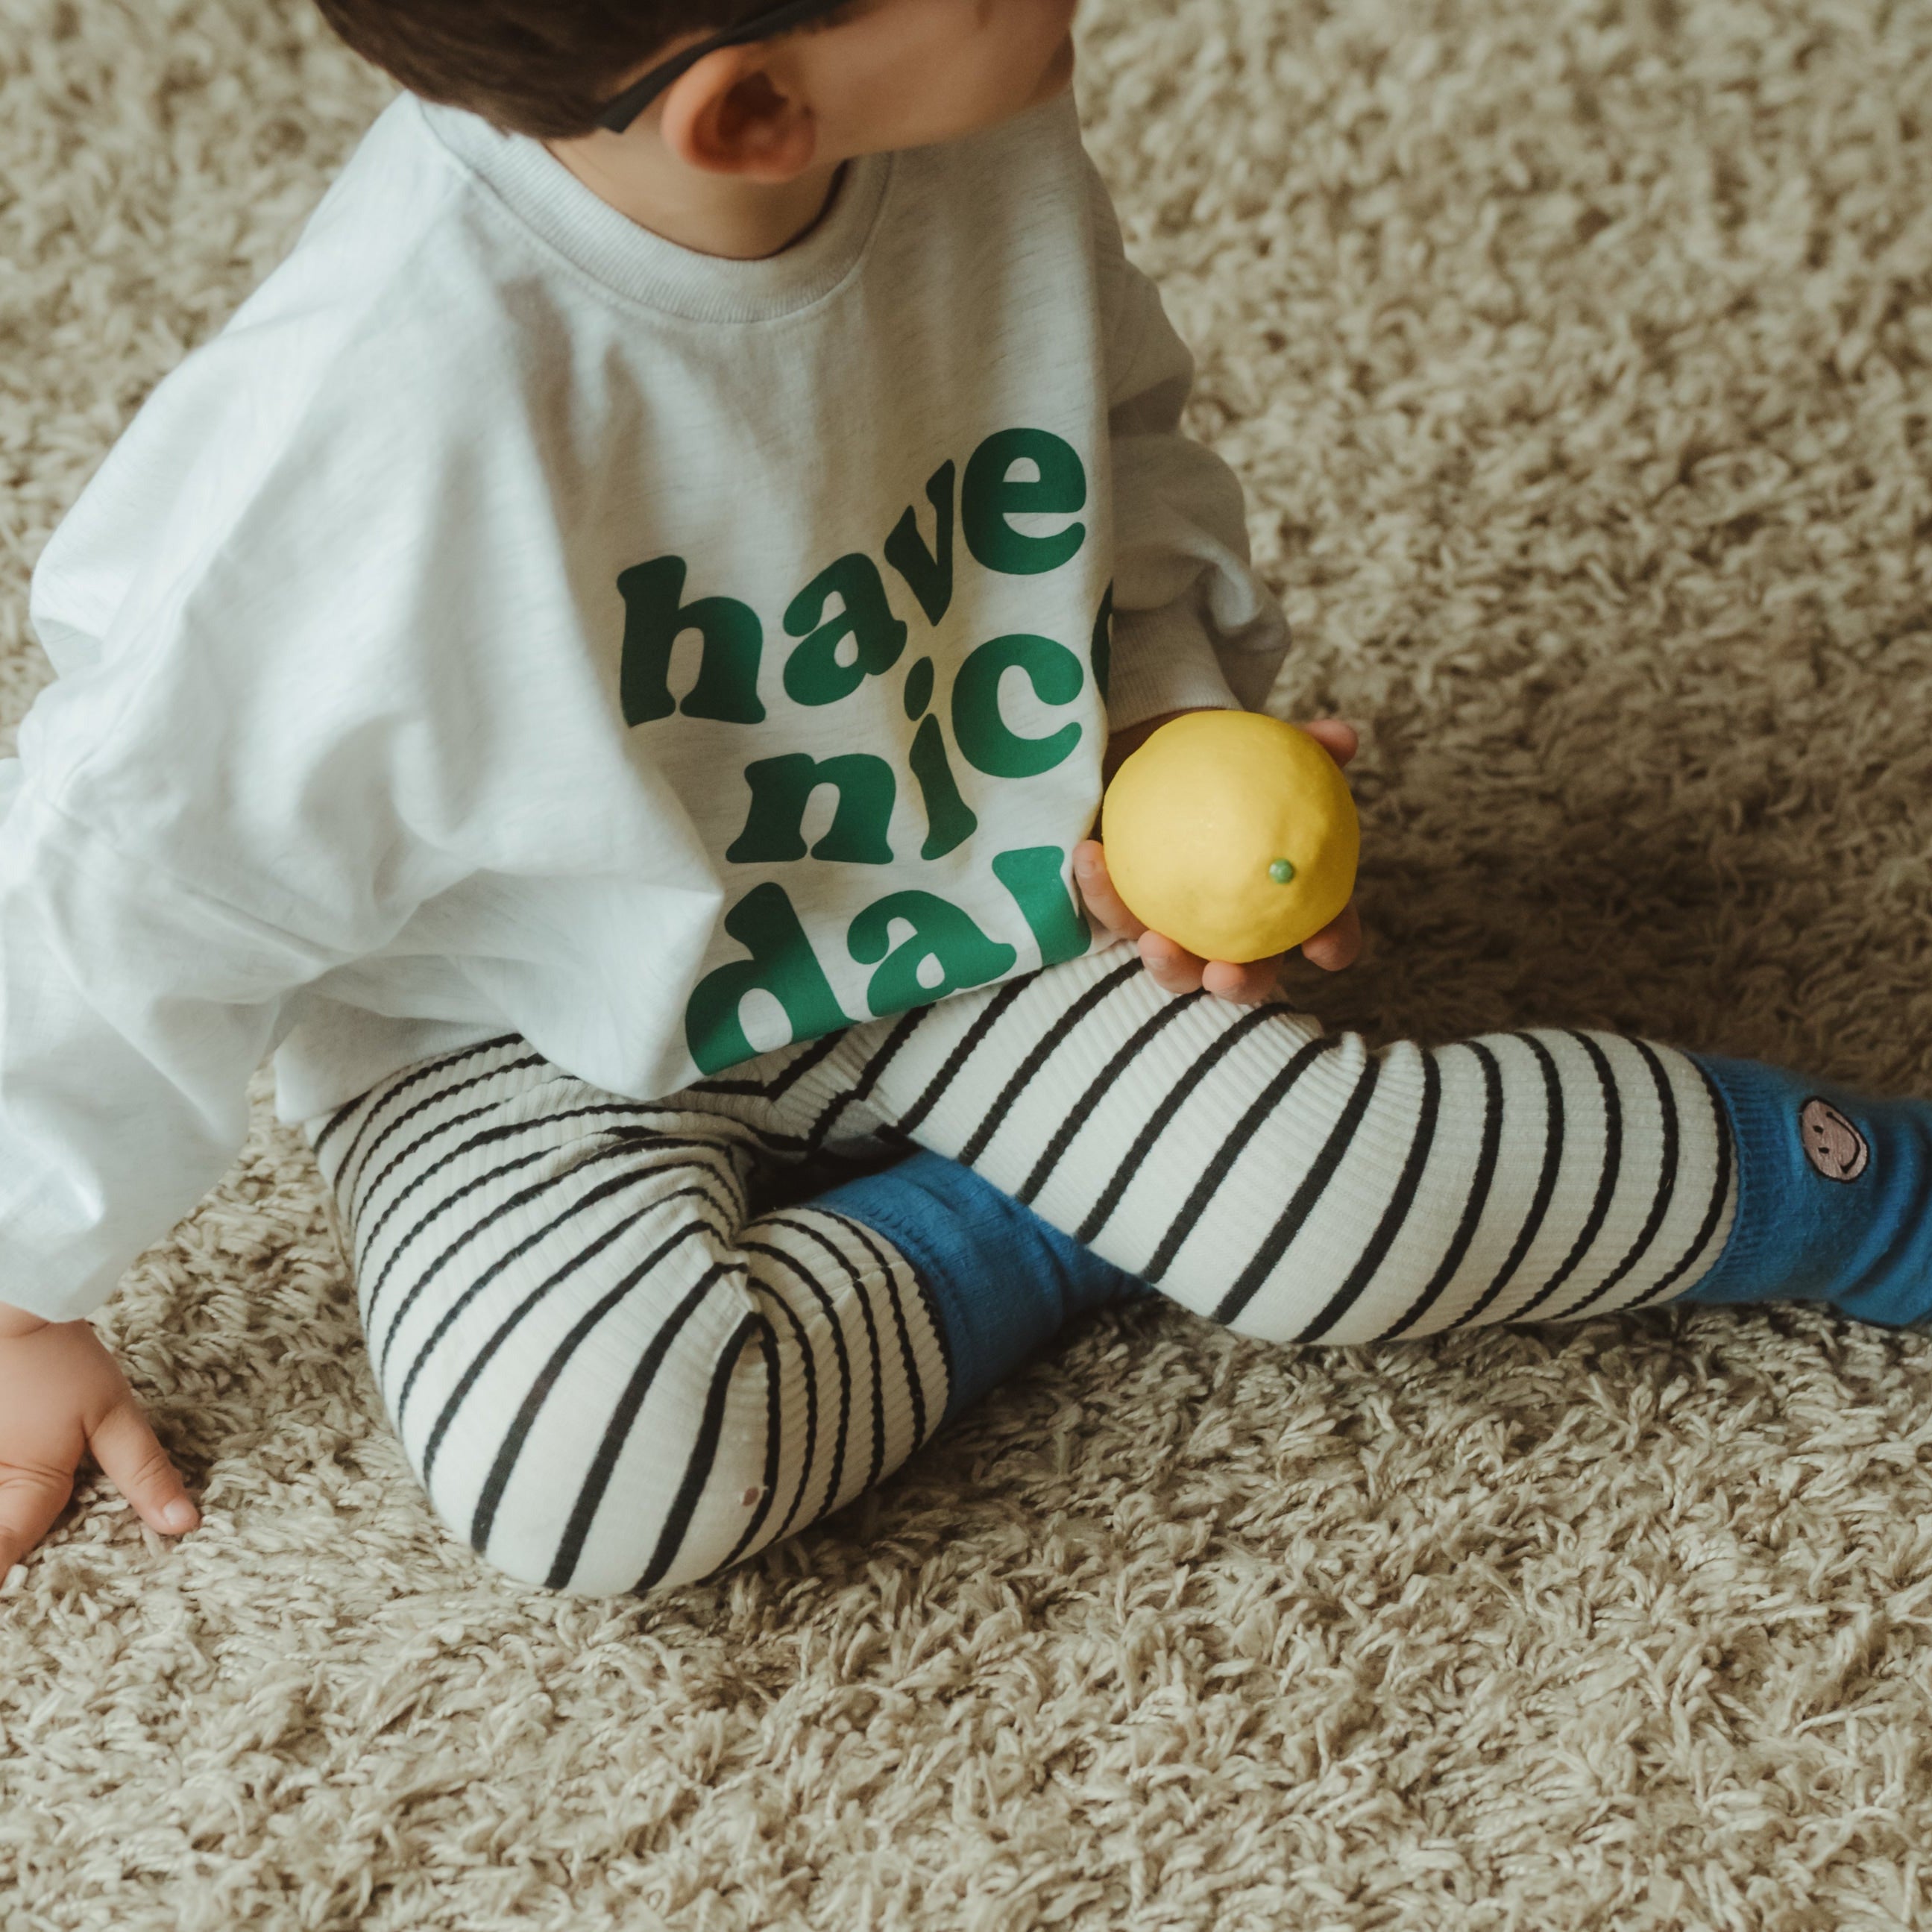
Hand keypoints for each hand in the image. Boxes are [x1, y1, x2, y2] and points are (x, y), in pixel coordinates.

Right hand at [0, 1301, 198, 1574]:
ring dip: (5, 1522)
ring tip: (11, 1550)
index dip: (6, 1581)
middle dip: (8, 1555)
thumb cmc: (58, 1357)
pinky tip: (13, 1471)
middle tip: (24, 1571)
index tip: (19, 1606)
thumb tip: (184, 1524)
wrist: (10, 1299)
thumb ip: (145, 1474)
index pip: (5, 1557)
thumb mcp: (112, 1415)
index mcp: (22, 1488)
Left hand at [1077, 715, 1363, 1004]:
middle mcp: (1236, 931)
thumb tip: (1342, 737)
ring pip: (1177, 966)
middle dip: (1238, 985)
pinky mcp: (1128, 914)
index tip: (1322, 945)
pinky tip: (1091, 856)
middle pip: (1246, 975)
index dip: (1332, 945)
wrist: (1170, 765)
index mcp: (1285, 902)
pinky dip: (1103, 891)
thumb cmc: (1234, 770)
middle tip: (1223, 972)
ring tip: (1154, 942)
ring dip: (1168, 965)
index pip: (1324, 931)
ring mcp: (1181, 930)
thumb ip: (1307, 747)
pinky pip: (1114, 911)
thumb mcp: (1268, 752)